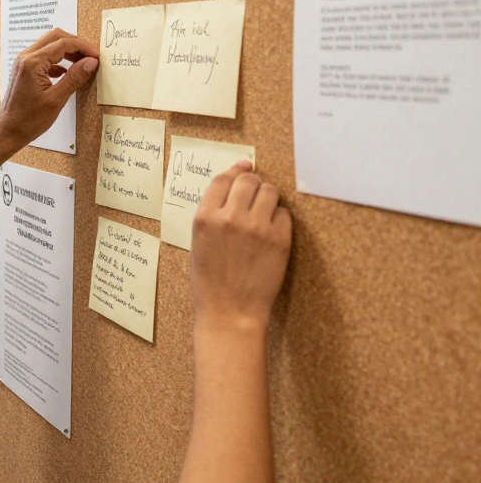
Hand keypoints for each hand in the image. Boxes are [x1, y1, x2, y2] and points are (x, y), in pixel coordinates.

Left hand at [0, 28, 98, 147]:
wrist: (9, 130)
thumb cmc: (29, 119)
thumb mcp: (56, 99)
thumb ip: (74, 78)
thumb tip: (91, 62)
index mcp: (32, 63)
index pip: (63, 43)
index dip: (83, 47)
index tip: (96, 56)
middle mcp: (25, 58)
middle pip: (55, 37)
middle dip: (75, 44)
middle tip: (90, 56)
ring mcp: (23, 62)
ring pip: (49, 44)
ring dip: (67, 50)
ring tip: (82, 63)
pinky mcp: (24, 69)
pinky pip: (44, 55)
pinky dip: (58, 59)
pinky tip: (67, 72)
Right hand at [190, 162, 292, 339]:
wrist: (230, 312)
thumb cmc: (210, 282)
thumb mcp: (198, 243)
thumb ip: (212, 214)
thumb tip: (232, 183)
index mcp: (204, 218)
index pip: (222, 179)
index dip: (234, 172)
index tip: (243, 170)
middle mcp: (230, 218)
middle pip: (248, 180)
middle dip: (252, 184)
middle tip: (253, 196)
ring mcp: (256, 228)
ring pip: (270, 192)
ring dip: (267, 198)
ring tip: (263, 214)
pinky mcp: (279, 240)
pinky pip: (283, 214)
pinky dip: (278, 219)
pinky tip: (270, 233)